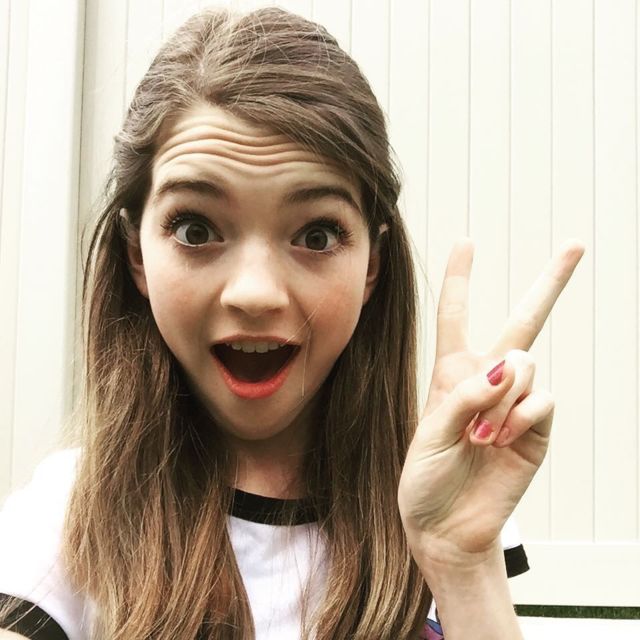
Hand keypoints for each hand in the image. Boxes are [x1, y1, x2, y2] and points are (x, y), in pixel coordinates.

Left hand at [398, 237, 584, 563]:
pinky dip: (520, 416)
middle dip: (549, 283)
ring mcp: (516, 403)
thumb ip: (465, 396)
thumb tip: (508, 368)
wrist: (446, 527)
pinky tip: (501, 439)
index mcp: (451, 374)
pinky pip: (543, 399)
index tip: (466, 241)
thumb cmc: (426, 479)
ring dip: (501, 399)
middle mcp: (487, 380)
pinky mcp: (537, 428)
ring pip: (526, 364)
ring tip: (480, 437)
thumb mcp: (429, 432)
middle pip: (524, 321)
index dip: (461, 278)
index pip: (455, 316)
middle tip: (576, 246)